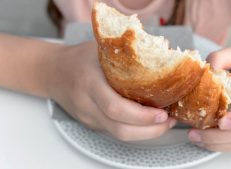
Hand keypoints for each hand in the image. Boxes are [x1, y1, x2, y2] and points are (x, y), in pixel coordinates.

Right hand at [45, 41, 175, 140]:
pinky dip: (134, 130)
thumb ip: (127, 53)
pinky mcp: (90, 124)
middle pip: (119, 129)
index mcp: (89, 82)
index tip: (162, 113)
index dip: (142, 115)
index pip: (115, 107)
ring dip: (145, 133)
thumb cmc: (78, 58)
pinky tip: (146, 122)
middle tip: (168, 121)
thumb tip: (162, 55)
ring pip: (118, 135)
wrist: (51, 72)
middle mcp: (87, 104)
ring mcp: (88, 117)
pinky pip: (114, 131)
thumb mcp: (100, 48)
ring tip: (162, 123)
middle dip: (149, 131)